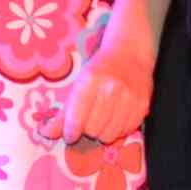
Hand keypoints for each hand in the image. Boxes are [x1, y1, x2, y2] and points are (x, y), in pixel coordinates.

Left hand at [60, 19, 156, 148]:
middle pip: (92, 130)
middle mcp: (111, 89)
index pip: (76, 118)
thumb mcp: (78, 84)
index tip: (70, 133)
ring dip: (102, 132)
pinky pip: (125, 132)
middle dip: (87, 129)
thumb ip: (63, 112)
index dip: (70, 131)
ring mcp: (129, 98)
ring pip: (108, 135)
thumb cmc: (100, 69)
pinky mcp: (142, 106)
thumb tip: (47, 133)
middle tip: (89, 119)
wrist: (130, 53)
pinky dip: (118, 130)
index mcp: (90, 80)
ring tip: (103, 118)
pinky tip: (116, 117)